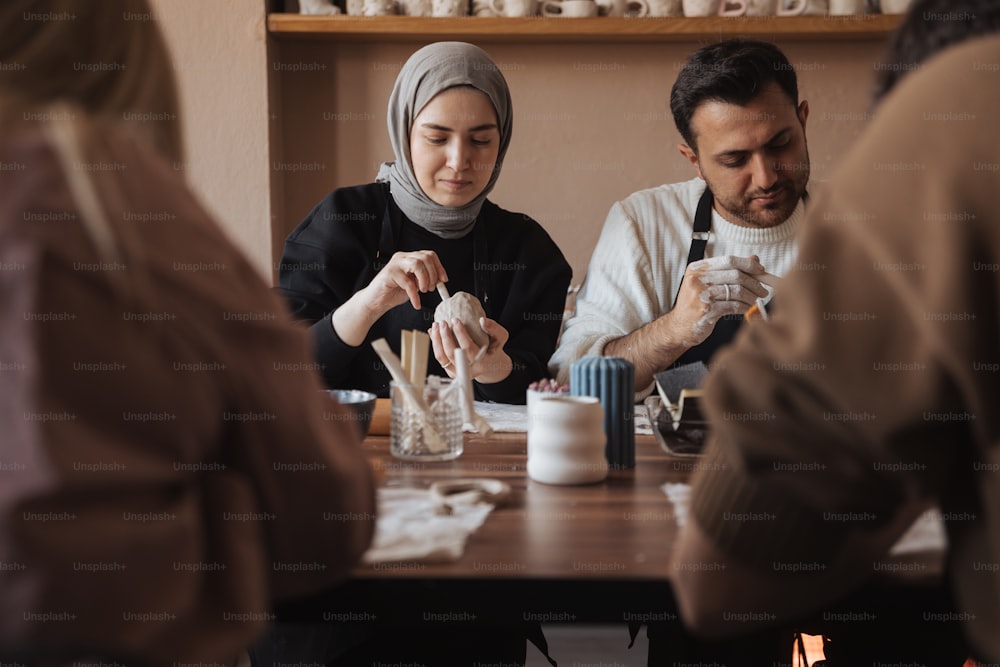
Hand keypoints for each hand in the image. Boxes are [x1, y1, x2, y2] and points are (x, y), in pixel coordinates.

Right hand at [331, 250, 446, 346]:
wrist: (376, 302)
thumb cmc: (394, 292)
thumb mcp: (414, 284)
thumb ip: (424, 279)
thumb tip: (440, 280)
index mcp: (409, 257)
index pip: (429, 255)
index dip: (439, 267)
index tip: (443, 280)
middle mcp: (402, 257)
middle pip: (425, 257)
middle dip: (433, 274)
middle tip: (431, 288)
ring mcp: (395, 264)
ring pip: (417, 264)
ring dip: (425, 280)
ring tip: (423, 291)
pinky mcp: (389, 274)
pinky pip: (408, 283)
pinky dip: (415, 295)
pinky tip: (416, 303)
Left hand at [430, 317, 511, 383]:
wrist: (490, 365)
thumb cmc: (494, 350)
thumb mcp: (501, 338)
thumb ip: (494, 328)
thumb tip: (482, 320)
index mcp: (482, 363)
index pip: (468, 348)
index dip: (460, 334)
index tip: (455, 320)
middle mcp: (469, 370)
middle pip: (452, 354)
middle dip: (445, 337)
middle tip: (443, 322)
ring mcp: (458, 373)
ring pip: (442, 358)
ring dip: (436, 341)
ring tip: (436, 326)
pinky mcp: (451, 372)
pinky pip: (440, 358)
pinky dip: (435, 344)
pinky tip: (433, 332)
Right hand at [668, 254, 769, 346]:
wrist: (678, 328)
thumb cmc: (695, 304)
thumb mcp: (708, 283)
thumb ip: (729, 269)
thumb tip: (754, 258)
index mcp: (697, 268)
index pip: (729, 260)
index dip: (748, 264)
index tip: (761, 270)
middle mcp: (697, 279)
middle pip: (735, 275)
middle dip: (754, 283)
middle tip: (764, 291)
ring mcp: (701, 295)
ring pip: (736, 291)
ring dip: (752, 297)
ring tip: (757, 301)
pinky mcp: (706, 311)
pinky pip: (733, 306)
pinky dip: (745, 307)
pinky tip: (748, 309)